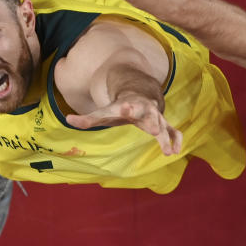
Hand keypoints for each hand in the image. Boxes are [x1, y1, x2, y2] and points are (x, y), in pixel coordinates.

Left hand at [66, 91, 182, 155]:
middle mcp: (143, 109)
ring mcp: (155, 116)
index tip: (125, 107)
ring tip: (168, 152)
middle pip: (148, 114)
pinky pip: (173, 131)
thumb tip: (68, 119)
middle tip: (154, 129)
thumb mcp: (104, 112)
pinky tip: (176, 151)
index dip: (125, 107)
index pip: (124, 106)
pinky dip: (176, 139)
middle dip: (152, 120)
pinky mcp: (163, 123)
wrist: (140, 93)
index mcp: (127, 105)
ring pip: (163, 124)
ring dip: (166, 137)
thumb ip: (88, 118)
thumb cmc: (120, 106)